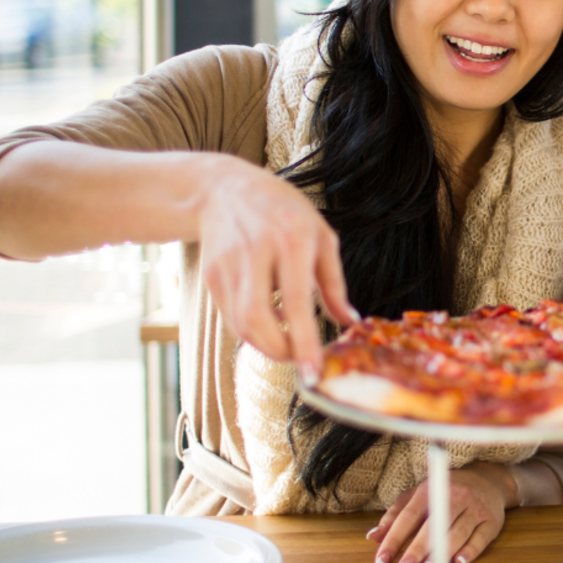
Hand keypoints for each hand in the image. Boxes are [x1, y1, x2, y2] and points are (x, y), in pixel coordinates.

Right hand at [196, 156, 357, 380]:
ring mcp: (228, 265)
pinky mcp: (211, 275)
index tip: (312, 373)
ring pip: (241, 325)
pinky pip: (231, 317)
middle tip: (301, 356)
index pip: (296, 303)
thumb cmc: (285, 212)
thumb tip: (350, 322)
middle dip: (280, 351)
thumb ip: (334, 284)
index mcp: (292, 240)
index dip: (304, 342)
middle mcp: (256, 253)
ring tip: (288, 339)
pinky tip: (270, 320)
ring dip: (266, 344)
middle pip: (258, 321)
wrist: (226, 190)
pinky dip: (252, 330)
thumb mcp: (321, 236)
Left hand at [369, 463, 515, 562]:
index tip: (382, 559)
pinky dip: (470, 551)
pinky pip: (480, 538)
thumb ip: (395, 515)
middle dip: (417, 549)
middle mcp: (455, 496)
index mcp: (432, 488)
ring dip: (441, 553)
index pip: (409, 516)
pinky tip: (459, 562)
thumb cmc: (446, 491)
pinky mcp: (492, 521)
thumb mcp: (418, 495)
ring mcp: (475, 508)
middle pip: (434, 526)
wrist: (488, 480)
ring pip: (457, 533)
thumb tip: (372, 537)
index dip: (394, 538)